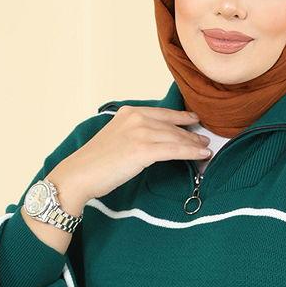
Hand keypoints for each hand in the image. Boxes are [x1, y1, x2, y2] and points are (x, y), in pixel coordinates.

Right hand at [52, 105, 211, 204]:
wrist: (79, 174)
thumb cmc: (95, 163)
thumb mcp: (116, 138)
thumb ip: (134, 134)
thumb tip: (154, 142)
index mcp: (128, 112)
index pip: (162, 113)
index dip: (181, 117)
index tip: (193, 120)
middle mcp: (135, 118)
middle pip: (171, 126)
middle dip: (190, 134)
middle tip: (204, 140)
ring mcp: (140, 132)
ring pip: (176, 138)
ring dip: (193, 145)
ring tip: (205, 150)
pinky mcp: (143, 150)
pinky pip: (174, 150)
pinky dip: (191, 153)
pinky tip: (202, 156)